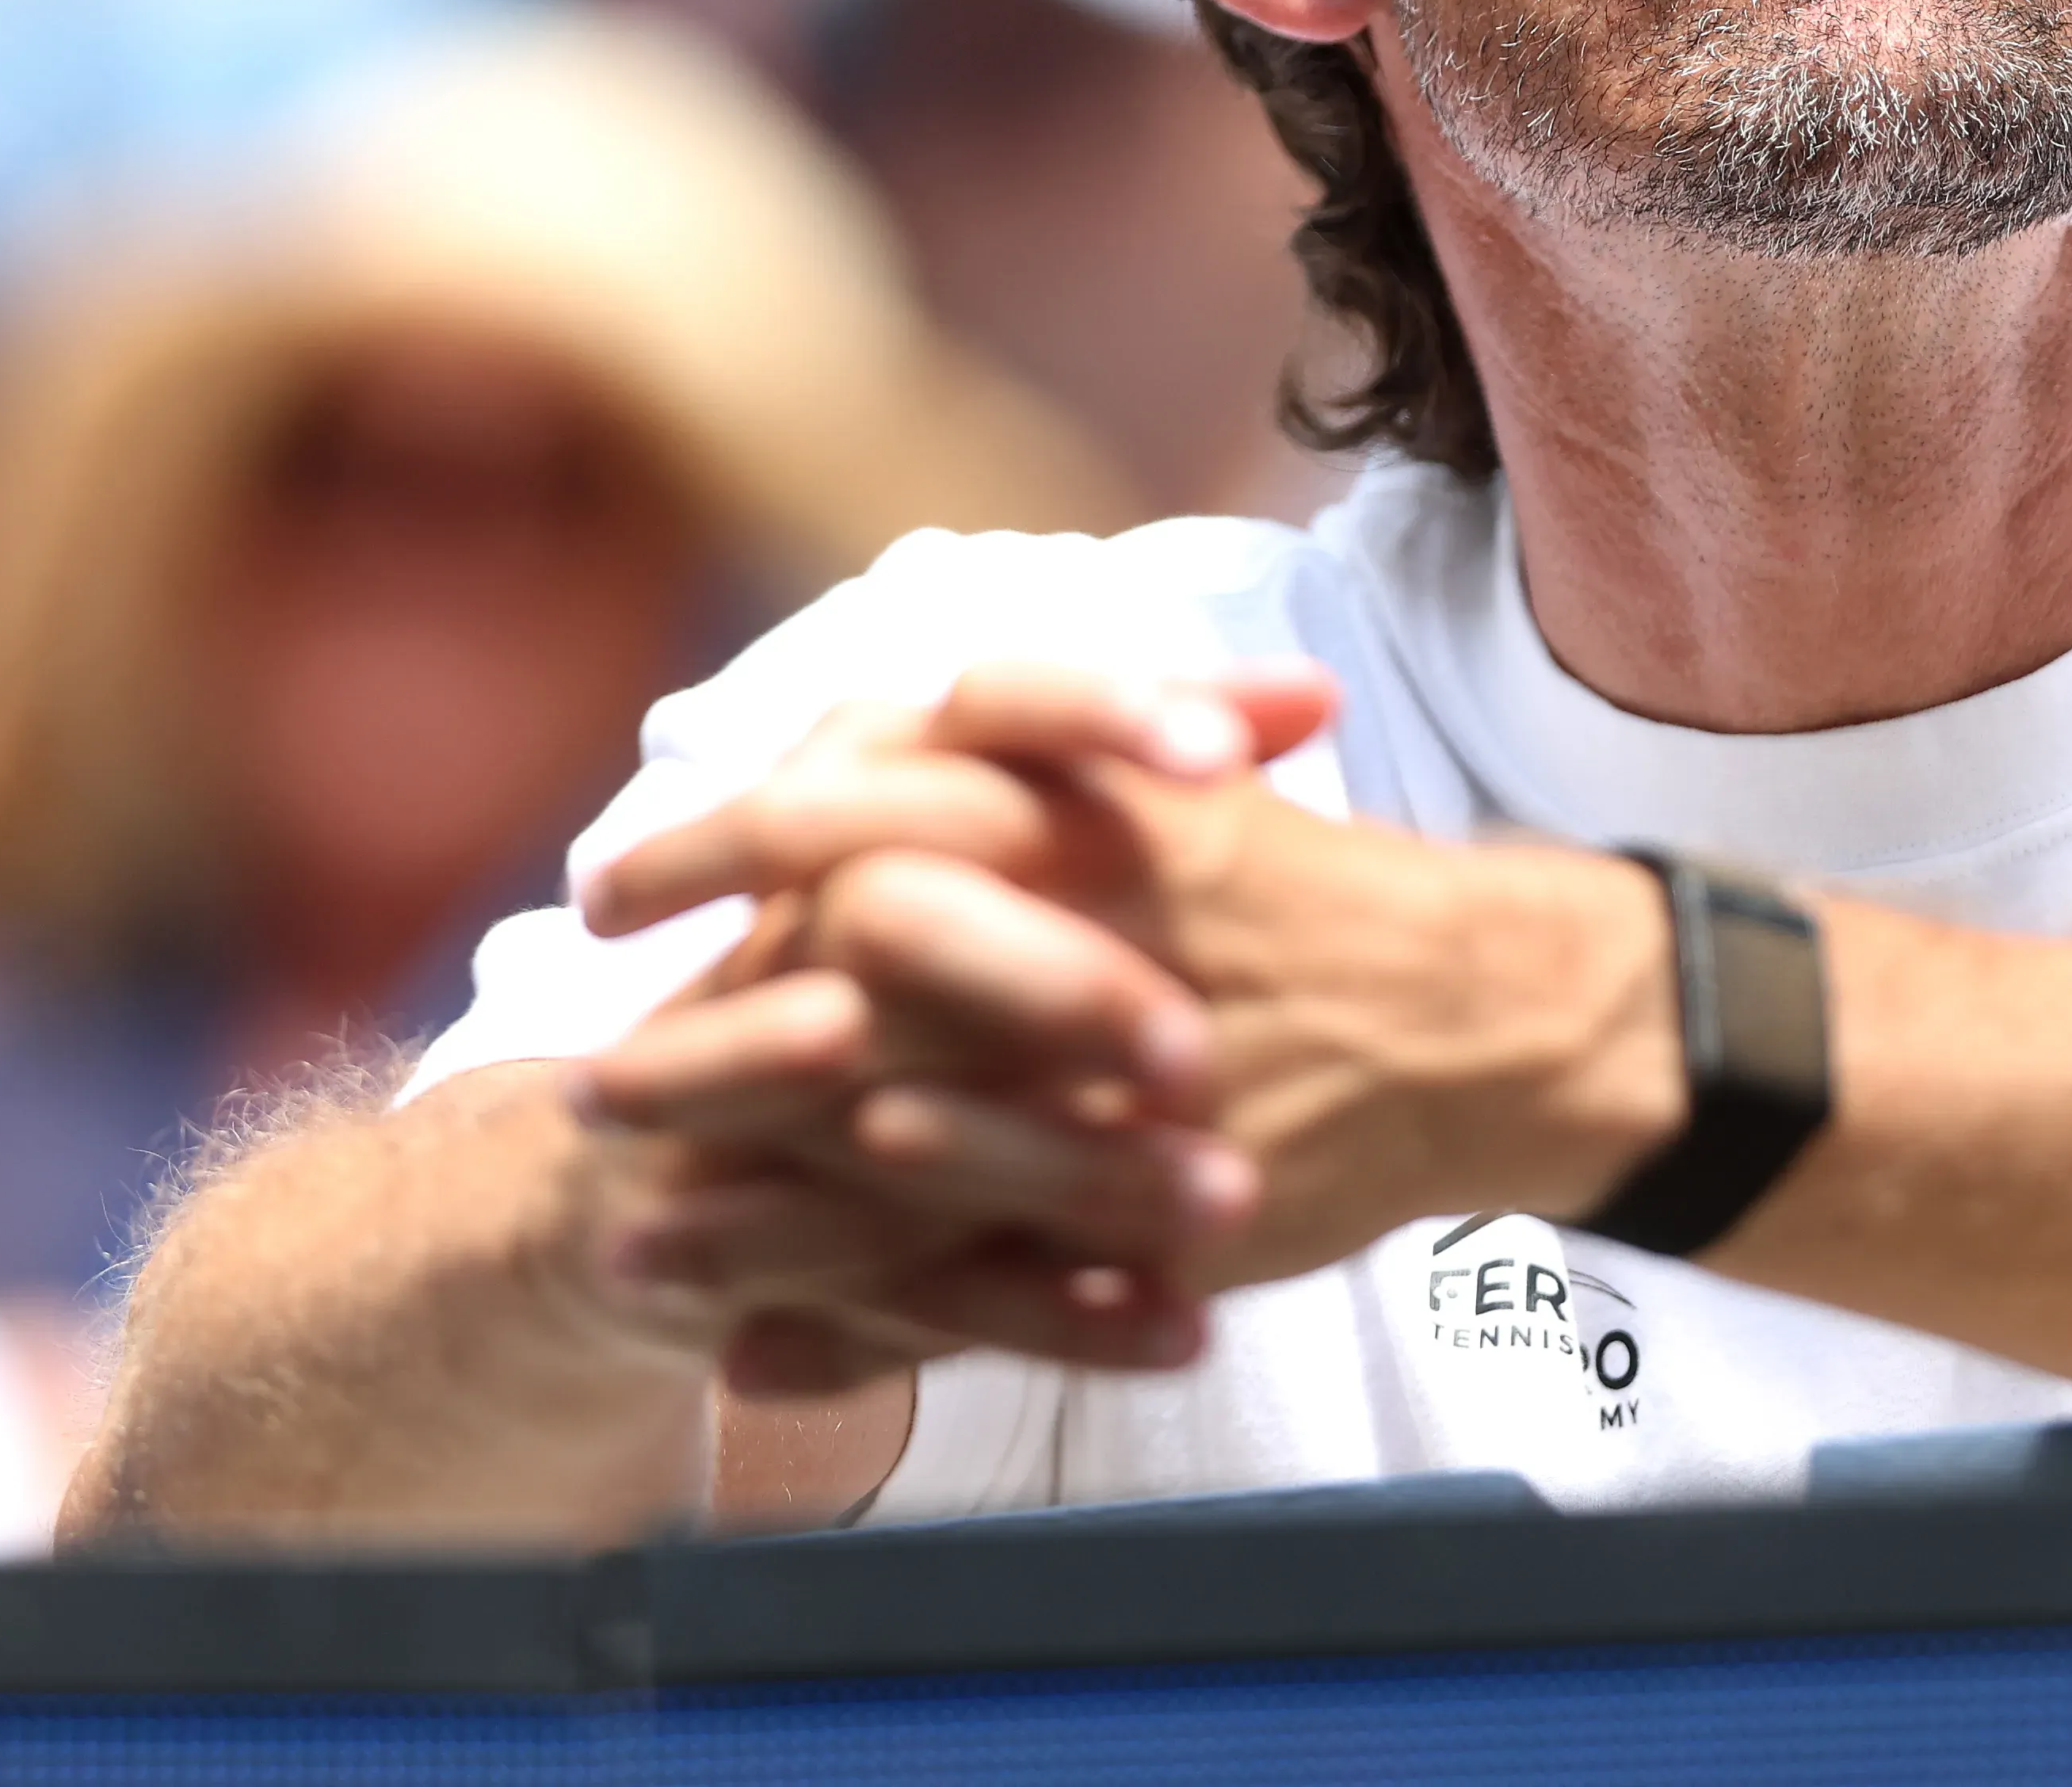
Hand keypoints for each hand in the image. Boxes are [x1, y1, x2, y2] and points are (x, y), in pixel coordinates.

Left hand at [584, 664, 1685, 1319]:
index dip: (707, 850)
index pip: (843, 814)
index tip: (602, 888)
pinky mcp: (1144, 1209)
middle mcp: (1080, 939)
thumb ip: (1028, 761)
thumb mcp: (1167, 786)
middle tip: (591, 1089)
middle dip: (699, 1048)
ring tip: (629, 1242)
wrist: (1480, 1015)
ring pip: (881, 1155)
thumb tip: (865, 722)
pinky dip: (857, 1320)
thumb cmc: (1310, 894)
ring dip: (745, 1204)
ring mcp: (1111, 1090)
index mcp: (1076, 813)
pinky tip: (754, 1349)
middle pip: (831, 993)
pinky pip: (974, 1278)